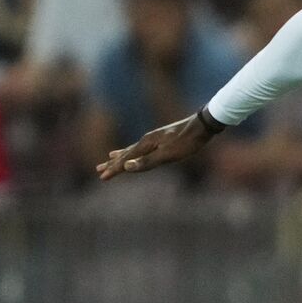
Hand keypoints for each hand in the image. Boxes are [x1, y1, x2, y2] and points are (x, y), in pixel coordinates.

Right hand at [96, 113, 215, 179]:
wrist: (202, 125)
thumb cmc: (186, 142)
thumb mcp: (167, 155)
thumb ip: (147, 162)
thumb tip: (126, 167)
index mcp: (146, 144)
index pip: (126, 160)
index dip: (114, 169)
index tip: (102, 177)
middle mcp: (147, 140)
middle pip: (126, 154)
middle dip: (113, 164)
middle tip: (99, 169)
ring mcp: (154, 139)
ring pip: (132, 149)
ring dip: (120, 156)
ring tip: (109, 157)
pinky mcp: (161, 139)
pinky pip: (141, 147)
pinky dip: (133, 151)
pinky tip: (135, 150)